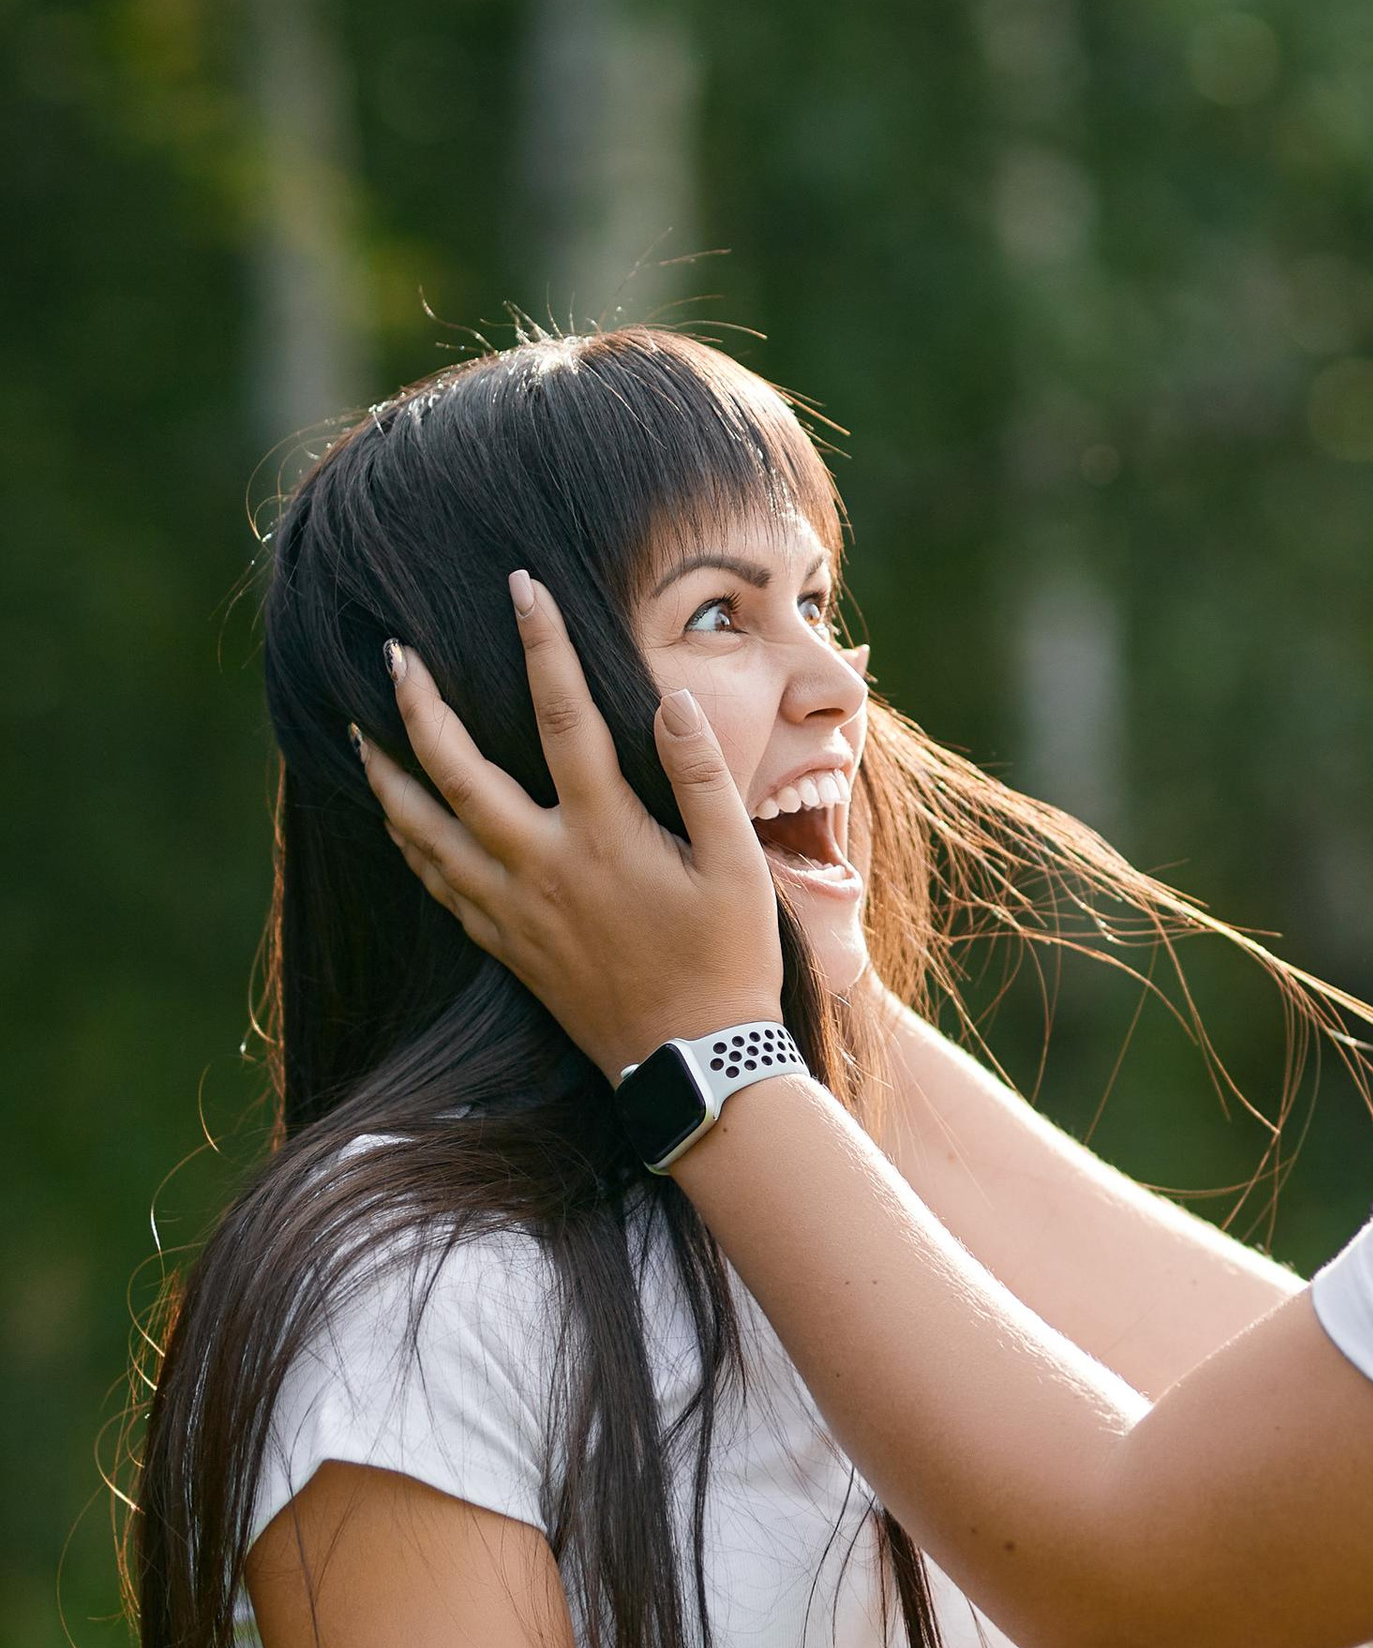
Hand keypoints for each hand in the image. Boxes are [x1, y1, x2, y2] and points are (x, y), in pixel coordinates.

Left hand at [358, 575, 784, 1076]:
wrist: (693, 1063)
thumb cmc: (727, 960)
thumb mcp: (738, 866)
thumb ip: (702, 777)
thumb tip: (671, 699)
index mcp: (605, 835)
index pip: (564, 717)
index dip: (541, 643)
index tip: (521, 584)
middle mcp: (544, 866)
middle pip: (457, 771)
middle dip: (418, 705)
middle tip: (390, 653)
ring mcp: (514, 909)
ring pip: (424, 831)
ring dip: (387, 774)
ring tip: (360, 729)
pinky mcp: (505, 945)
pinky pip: (436, 882)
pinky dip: (407, 840)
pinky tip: (396, 816)